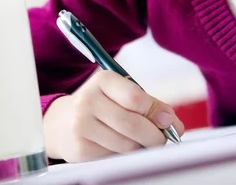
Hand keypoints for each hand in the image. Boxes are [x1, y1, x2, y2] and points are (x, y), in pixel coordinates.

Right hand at [43, 71, 184, 162]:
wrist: (61, 123)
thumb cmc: (101, 106)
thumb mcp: (122, 95)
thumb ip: (150, 105)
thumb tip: (174, 124)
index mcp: (102, 80)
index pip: (135, 97)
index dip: (157, 112)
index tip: (168, 121)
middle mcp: (88, 100)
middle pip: (132, 123)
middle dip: (155, 135)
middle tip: (162, 139)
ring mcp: (81, 125)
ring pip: (126, 144)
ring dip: (141, 147)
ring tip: (141, 142)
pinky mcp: (80, 149)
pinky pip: (114, 156)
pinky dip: (125, 155)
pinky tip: (120, 146)